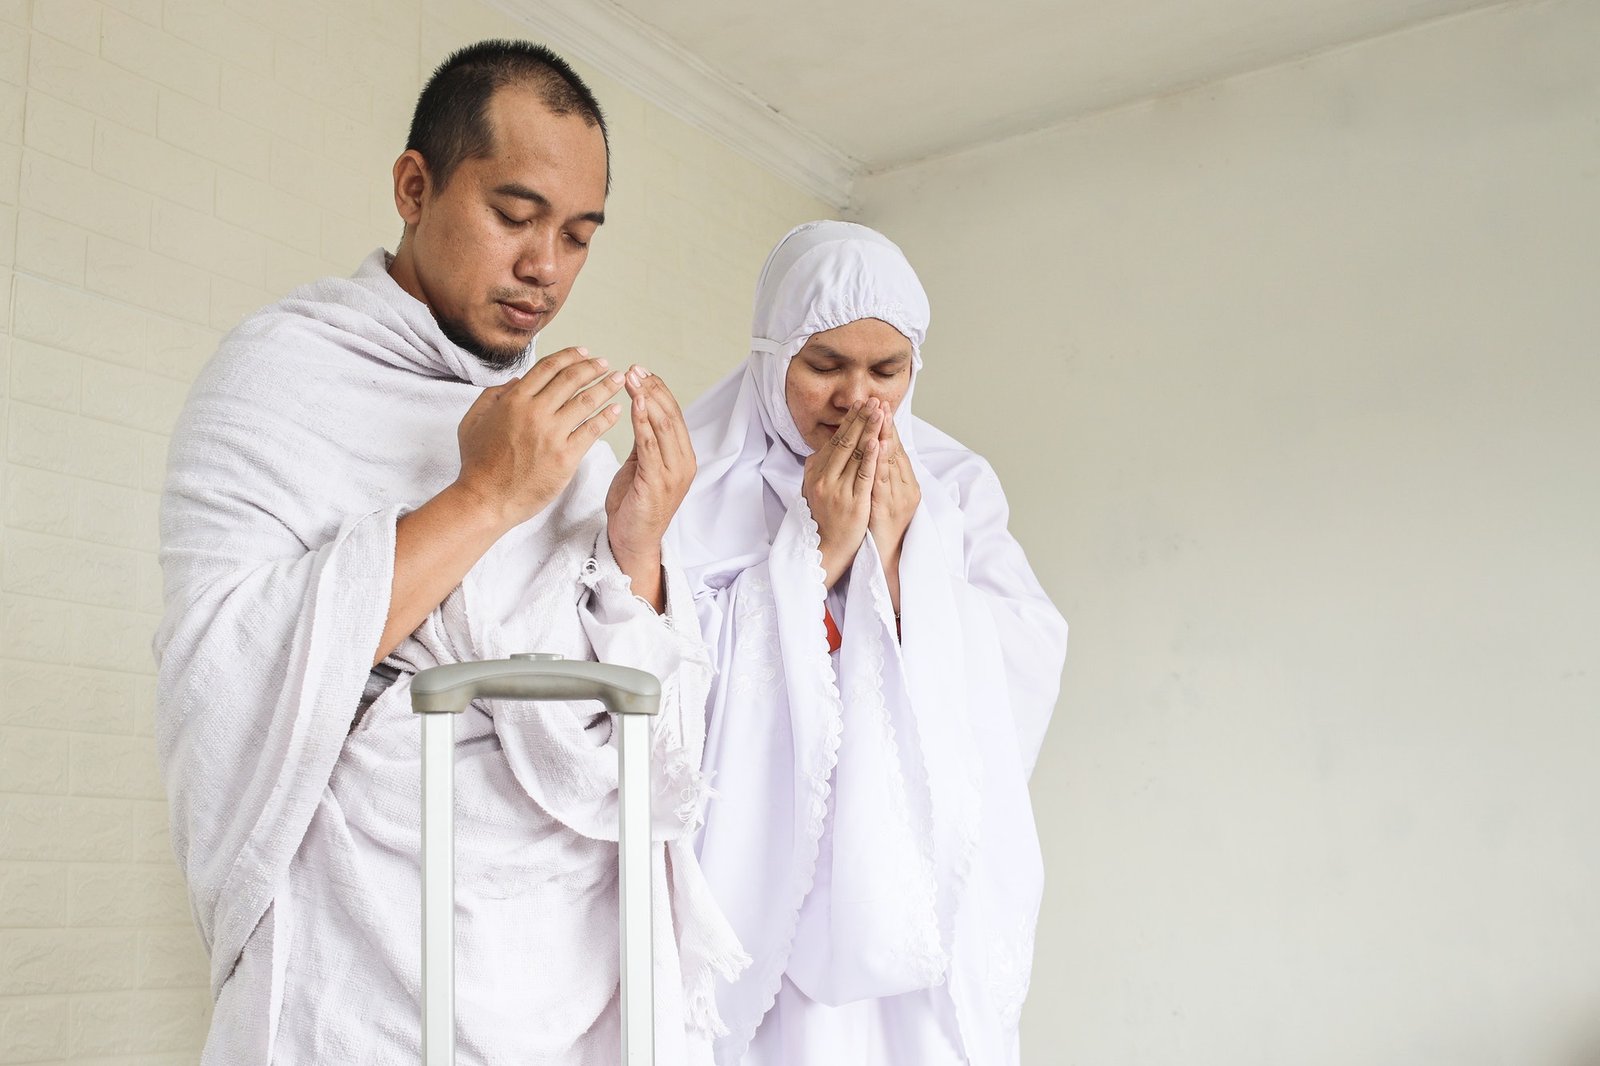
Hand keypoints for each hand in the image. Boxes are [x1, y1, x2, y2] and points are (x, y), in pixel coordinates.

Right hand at [453, 347, 622, 529]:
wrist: (486, 499)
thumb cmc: (477, 463)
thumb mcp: (473, 420)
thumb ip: (493, 395)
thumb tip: (516, 380)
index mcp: (514, 400)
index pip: (548, 368)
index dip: (569, 357)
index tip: (584, 353)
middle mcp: (535, 412)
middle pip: (571, 380)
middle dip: (592, 368)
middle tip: (604, 364)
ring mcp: (551, 434)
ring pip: (586, 402)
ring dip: (606, 387)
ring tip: (619, 381)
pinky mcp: (565, 457)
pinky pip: (592, 431)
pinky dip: (607, 417)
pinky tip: (617, 410)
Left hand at [606, 367, 695, 608]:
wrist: (632, 541)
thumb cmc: (634, 505)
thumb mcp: (641, 466)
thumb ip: (646, 442)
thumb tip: (640, 411)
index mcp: (682, 456)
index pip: (674, 414)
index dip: (658, 389)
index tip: (640, 371)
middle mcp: (683, 462)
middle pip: (671, 415)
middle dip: (652, 389)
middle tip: (634, 369)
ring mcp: (673, 473)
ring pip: (664, 427)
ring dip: (647, 399)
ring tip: (631, 379)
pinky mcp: (657, 483)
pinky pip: (650, 446)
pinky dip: (642, 423)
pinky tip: (634, 405)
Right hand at [801, 399, 881, 587]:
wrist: (825, 549)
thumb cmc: (823, 518)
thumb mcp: (813, 489)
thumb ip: (818, 468)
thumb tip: (821, 448)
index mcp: (815, 471)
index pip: (836, 439)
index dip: (850, 420)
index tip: (862, 404)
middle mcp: (824, 478)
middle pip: (845, 441)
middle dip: (861, 418)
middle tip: (873, 399)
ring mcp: (838, 490)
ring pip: (856, 454)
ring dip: (869, 430)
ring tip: (879, 411)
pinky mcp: (853, 502)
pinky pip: (863, 475)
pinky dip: (871, 457)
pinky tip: (877, 440)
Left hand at [868, 412, 919, 556]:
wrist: (884, 557)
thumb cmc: (881, 525)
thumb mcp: (883, 495)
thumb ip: (882, 474)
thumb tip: (876, 450)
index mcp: (906, 483)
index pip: (896, 449)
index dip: (888, 427)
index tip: (881, 406)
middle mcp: (906, 488)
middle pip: (896, 452)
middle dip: (887, 426)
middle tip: (881, 402)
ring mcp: (898, 498)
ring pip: (892, 464)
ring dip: (886, 438)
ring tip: (881, 417)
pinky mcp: (887, 509)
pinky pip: (883, 482)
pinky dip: (881, 463)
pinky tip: (877, 447)